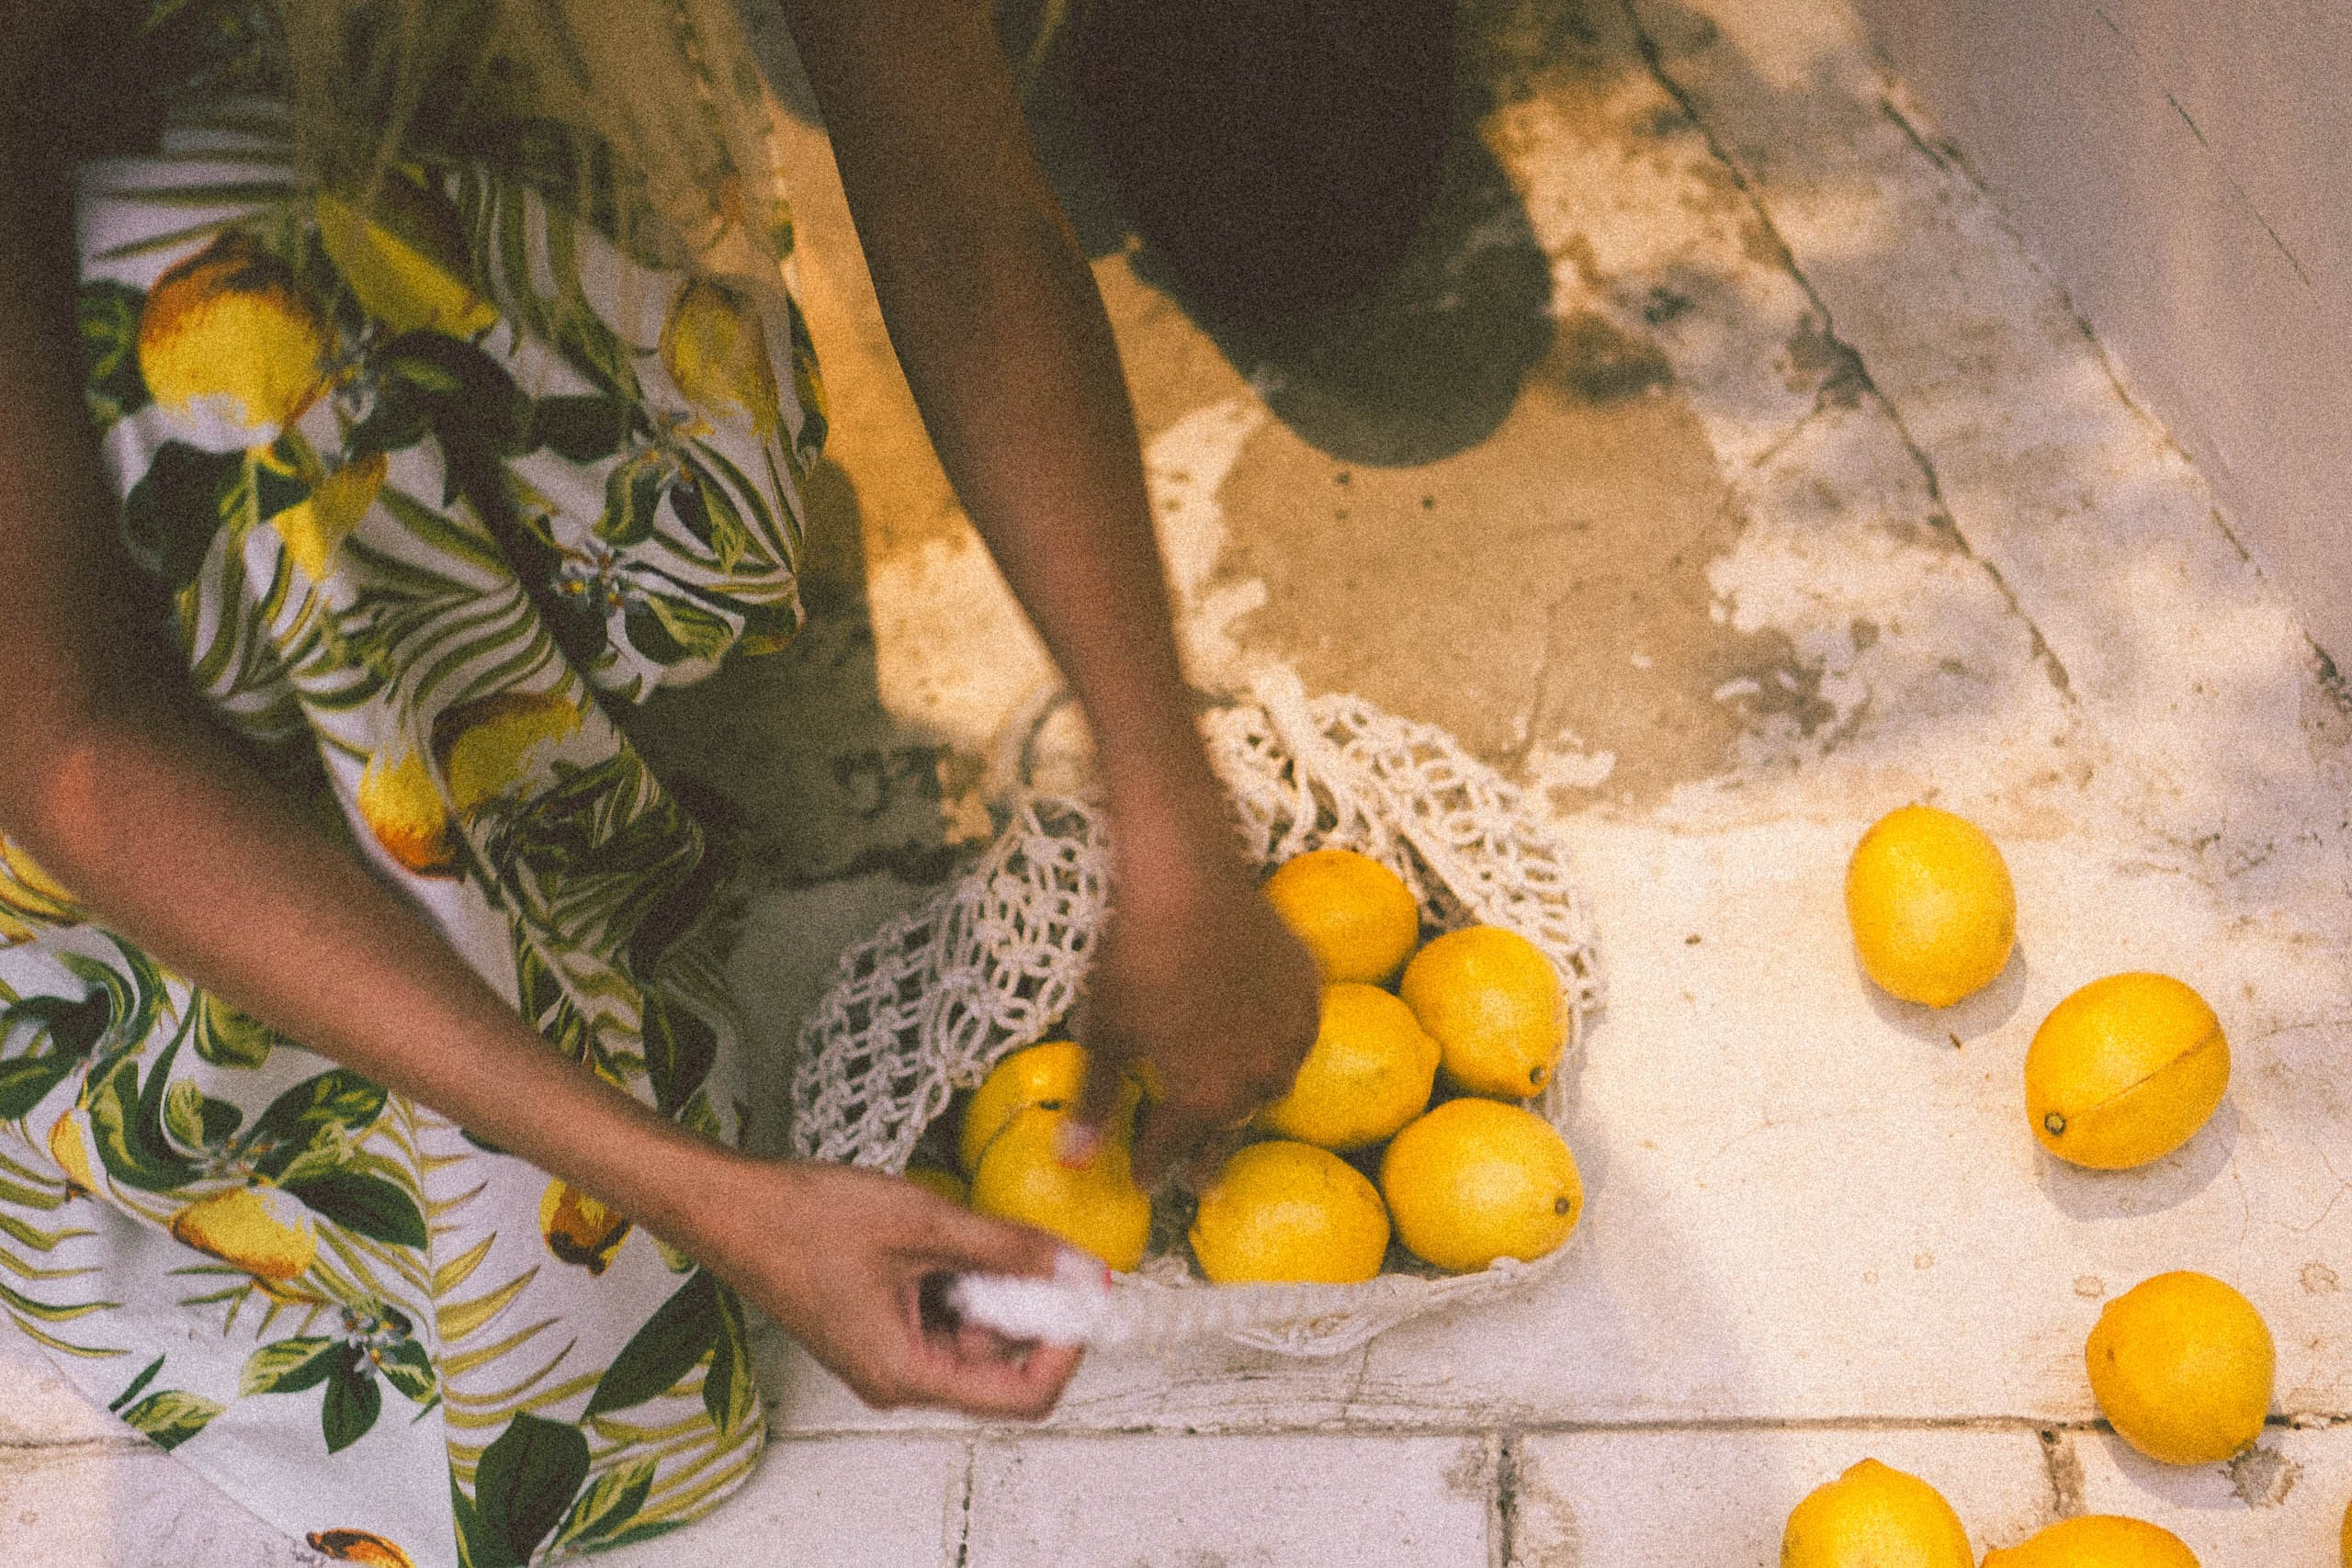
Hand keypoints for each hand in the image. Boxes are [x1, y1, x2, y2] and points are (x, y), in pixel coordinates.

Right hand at [685, 1155, 1082, 1417]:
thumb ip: (1006, 1248)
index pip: (1021, 1397)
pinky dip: (963, 1276)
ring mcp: (889, 1353)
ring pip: (976, 1332)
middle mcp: (899, 1377)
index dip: (1065, 1349)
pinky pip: (946, 1313)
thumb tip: (1073, 1264)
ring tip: (966, 1228)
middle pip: (1001, 1363)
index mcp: (906, 1372)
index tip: (1084, 1296)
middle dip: (1029, 1304)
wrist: (730, 1206)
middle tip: (1035, 1243)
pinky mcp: (881, 1325)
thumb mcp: (923, 1225)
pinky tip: (945, 1235)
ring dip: (993, 1283)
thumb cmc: (802, 1220)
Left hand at [1073, 804, 1321, 1184]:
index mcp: (1205, 1097)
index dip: (1155, 1167)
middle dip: (1208, 1153)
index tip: (1145, 1184)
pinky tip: (1265, 1038)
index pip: (1174, 1148)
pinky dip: (1275, 1041)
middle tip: (1201, 1181)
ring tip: (1235, 1104)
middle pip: (1229, 1126)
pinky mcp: (1307, 987)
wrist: (1186, 879)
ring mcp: (1291, 1031)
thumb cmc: (1134, 958)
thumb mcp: (1105, 1033)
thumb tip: (1072, 1164)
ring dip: (1248, 1097)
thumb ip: (1096, 1102)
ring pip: (1272, 1082)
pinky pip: (1295, 1030)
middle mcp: (1258, 1076)